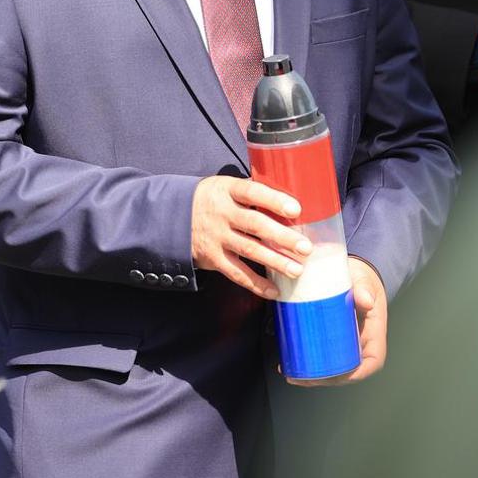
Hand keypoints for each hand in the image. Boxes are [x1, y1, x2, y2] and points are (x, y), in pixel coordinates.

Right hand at [190, 176, 310, 299]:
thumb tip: (288, 194)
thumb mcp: (225, 187)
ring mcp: (217, 237)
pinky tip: (274, 290)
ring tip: (296, 269)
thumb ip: (252, 191)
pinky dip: (256, 283)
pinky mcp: (213, 258)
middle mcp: (223, 214)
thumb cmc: (212, 199)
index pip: (252, 192)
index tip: (296, 210)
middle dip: (282, 237)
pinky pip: (237, 273)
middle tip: (305, 247)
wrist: (172, 217)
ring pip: (250, 251)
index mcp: (228, 191)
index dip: (274, 200)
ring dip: (275, 262)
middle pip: (255, 225)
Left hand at [293, 257, 387, 385]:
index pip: (371, 363)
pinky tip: (291, 363)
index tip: (332, 377)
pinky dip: (308, 362)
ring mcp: (345, 343)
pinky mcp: (332, 338)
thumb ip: (364, 287)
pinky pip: (322, 355)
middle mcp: (361, 344)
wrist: (353, 271)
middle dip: (323, 379)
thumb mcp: (365, 280)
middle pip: (346, 371)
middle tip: (301, 376)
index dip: (353, 374)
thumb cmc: (362, 278)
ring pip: (332, 367)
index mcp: (374, 334)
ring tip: (291, 371)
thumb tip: (365, 300)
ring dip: (312, 375)